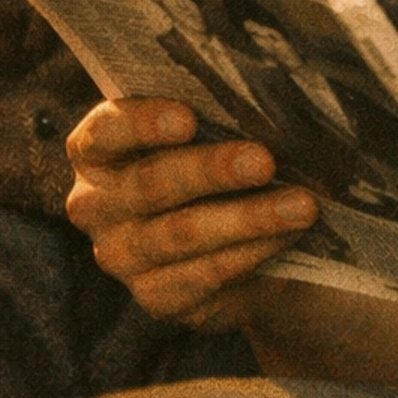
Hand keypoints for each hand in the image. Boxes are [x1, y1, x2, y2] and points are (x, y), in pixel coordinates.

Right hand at [66, 97, 317, 326]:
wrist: (237, 232)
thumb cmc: (218, 155)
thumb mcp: (212, 129)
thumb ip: (217, 112)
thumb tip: (265, 100)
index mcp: (97, 151)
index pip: (104, 133)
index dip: (142, 124)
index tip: (189, 118)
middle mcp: (96, 205)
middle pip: (150, 184)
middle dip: (212, 170)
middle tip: (265, 160)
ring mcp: (122, 256)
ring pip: (182, 234)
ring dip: (248, 218)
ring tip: (302, 205)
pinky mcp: (155, 297)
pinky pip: (203, 275)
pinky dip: (251, 253)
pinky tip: (286, 236)